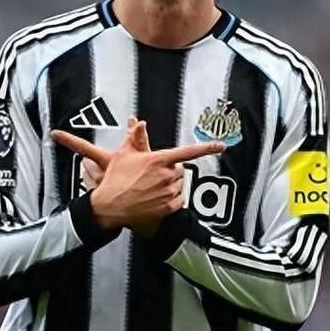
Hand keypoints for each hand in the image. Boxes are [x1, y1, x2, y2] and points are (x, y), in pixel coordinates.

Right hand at [52, 120, 225, 235]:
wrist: (109, 206)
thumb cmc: (115, 180)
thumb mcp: (123, 154)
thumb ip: (134, 137)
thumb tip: (139, 123)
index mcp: (158, 160)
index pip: (188, 152)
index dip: (206, 148)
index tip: (220, 146)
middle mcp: (166, 175)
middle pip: (180, 170)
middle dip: (170, 171)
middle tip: (153, 175)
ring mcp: (168, 192)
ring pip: (179, 185)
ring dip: (170, 185)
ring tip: (152, 188)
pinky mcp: (167, 207)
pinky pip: (179, 201)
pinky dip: (171, 200)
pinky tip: (157, 198)